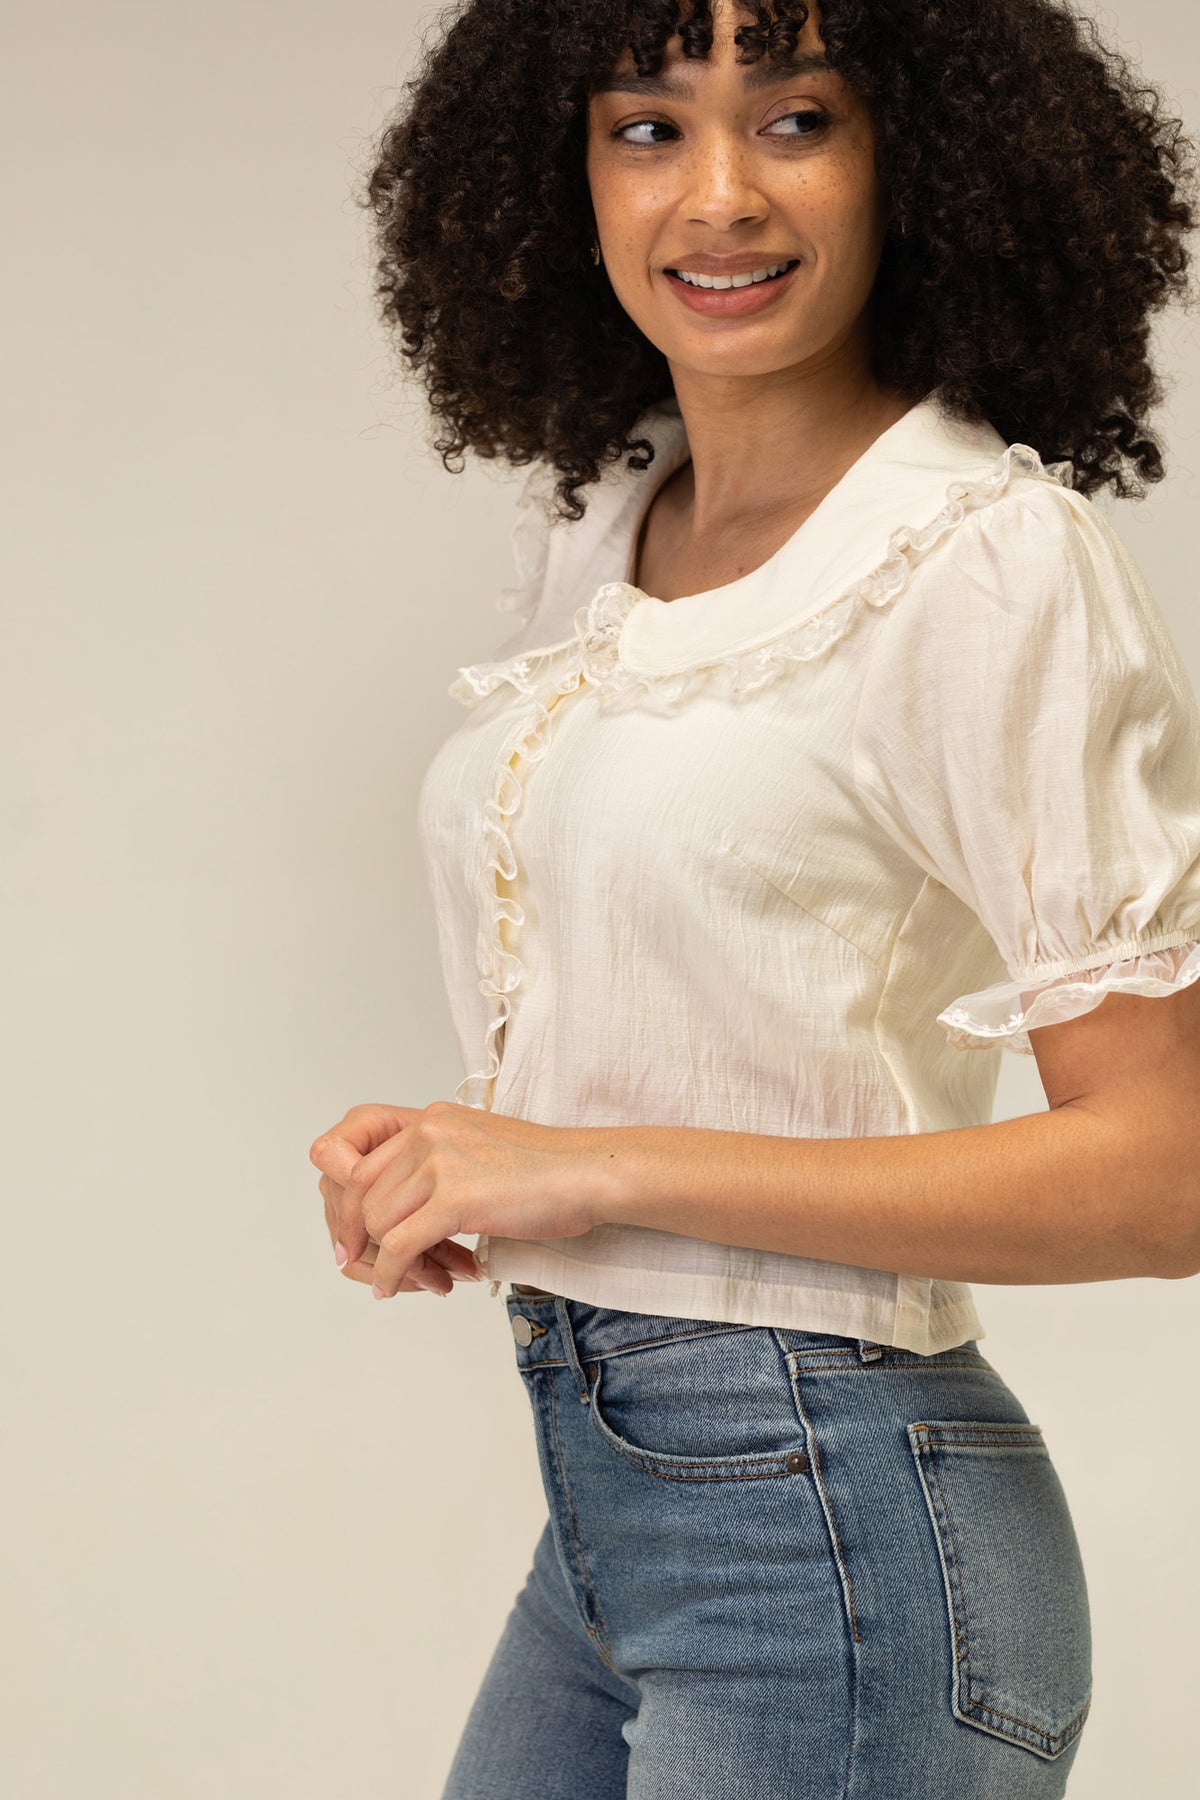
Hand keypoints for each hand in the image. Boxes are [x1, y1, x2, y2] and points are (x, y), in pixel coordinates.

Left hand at [309, 1099, 599, 1298]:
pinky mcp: (454, 1198)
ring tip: (409, 1280)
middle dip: (362, 1238)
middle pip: (363, 1196)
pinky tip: (391, 1287)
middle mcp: (428, 1132)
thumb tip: (407, 1211)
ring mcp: (440, 1163)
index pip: (365, 1167)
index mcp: (432, 1119)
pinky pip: (399, 1245)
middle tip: (371, 1268)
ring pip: (378, 1222)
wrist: (588, 1173)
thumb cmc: (547, 1172)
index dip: (353, 1210)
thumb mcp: (479, 1152)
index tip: (353, 1240)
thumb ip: (440, 1169)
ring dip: (387, 1260)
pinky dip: (390, 1273)